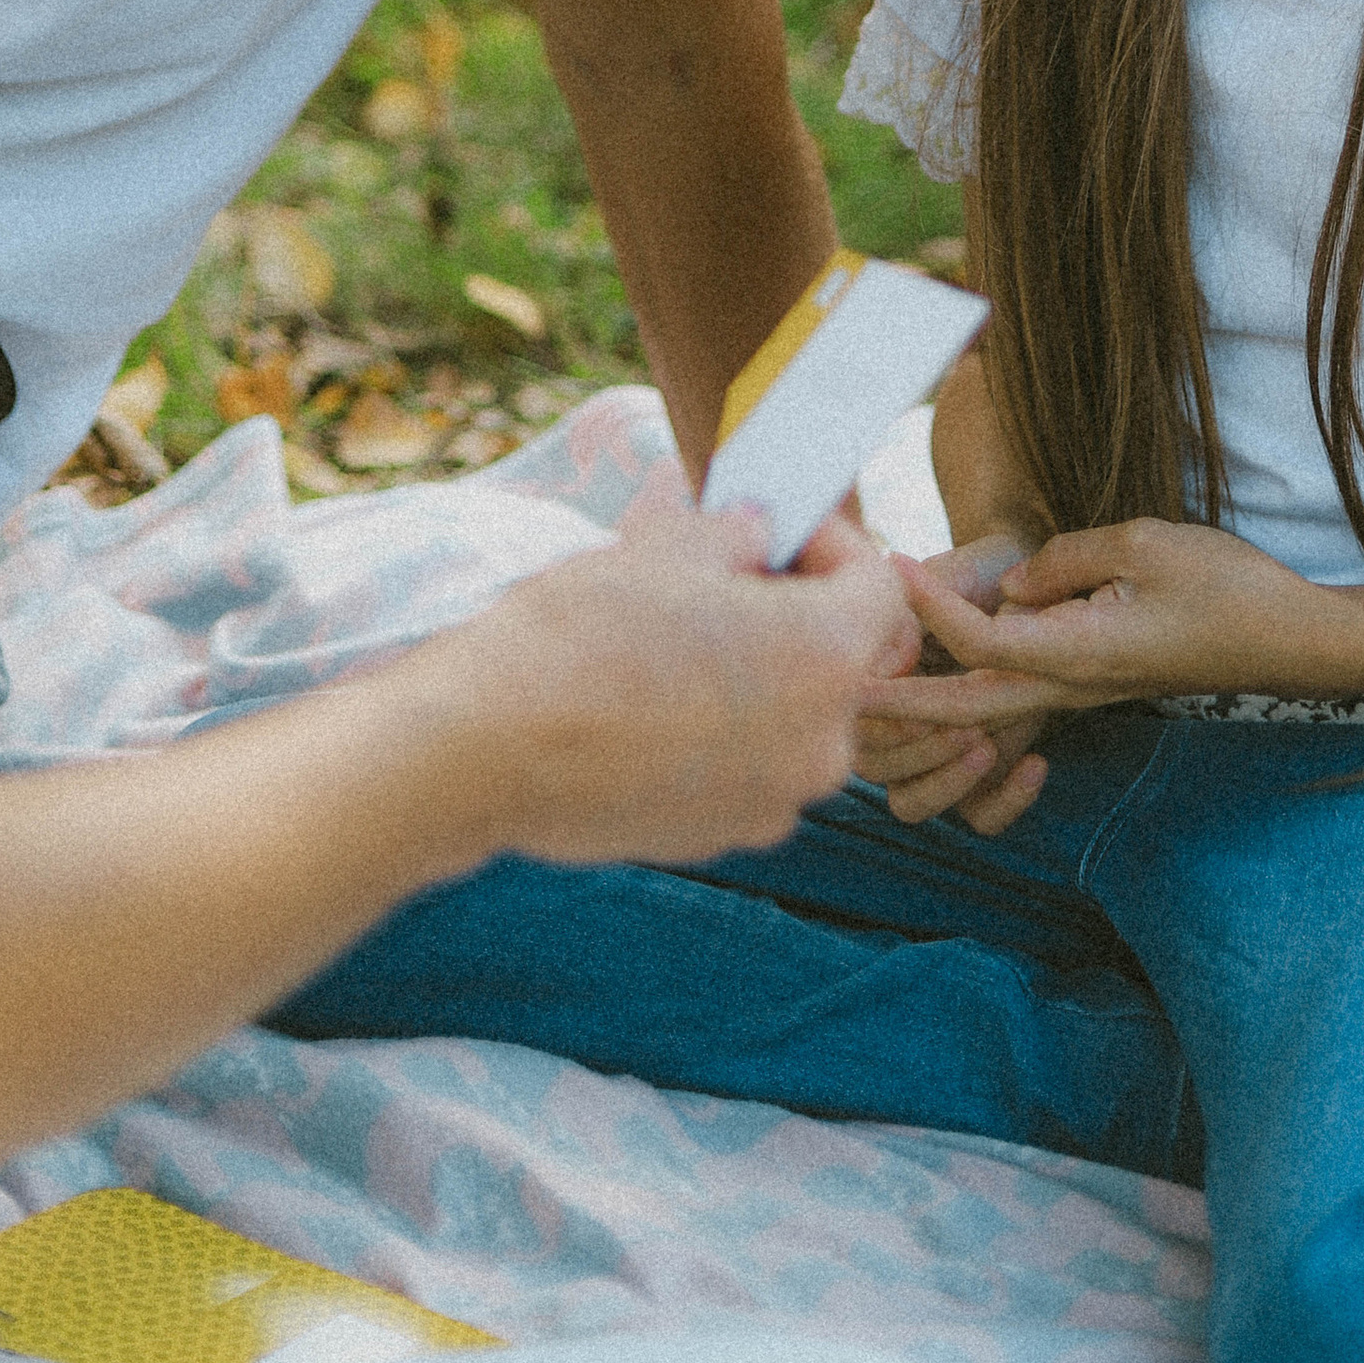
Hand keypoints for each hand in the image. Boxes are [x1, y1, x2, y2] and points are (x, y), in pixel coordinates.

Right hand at [473, 484, 921, 867]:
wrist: (484, 749)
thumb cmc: (579, 635)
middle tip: (722, 572)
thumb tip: (762, 529)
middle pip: (840, 655)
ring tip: (679, 634)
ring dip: (759, 669)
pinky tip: (654, 698)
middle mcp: (821, 743)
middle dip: (793, 606)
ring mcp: (774, 800)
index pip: (878, 585)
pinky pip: (753, 763)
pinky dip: (726, 728)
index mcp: (825, 658)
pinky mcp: (723, 835)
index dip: (831, 541)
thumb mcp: (668, 548)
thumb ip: (739, 532)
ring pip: (795, 712)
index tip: (775, 528)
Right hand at [856, 531, 1052, 835]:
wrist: (1040, 581)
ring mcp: (935, 750)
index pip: (850, 715)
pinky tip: (1036, 762)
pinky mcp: (981, 772)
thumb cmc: (990, 568)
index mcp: (873, 669)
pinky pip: (978, 818)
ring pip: (910, 803)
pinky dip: (1004, 803)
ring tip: (988, 745)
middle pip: (873, 768)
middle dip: (916, 751)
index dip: (877, 712)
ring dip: (943, 782)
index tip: (913, 688)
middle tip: (967, 725)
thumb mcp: (954, 573)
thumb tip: (896, 662)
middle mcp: (895, 719)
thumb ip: (916, 608)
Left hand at [890, 517, 1353, 716]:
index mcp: (1080, 654)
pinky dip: (973, 687)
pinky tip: (948, 668)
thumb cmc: (1225, 587)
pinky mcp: (1094, 683)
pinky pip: (1021, 693)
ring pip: (990, 708)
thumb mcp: (1143, 544)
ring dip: (931, 701)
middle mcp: (1073, 685)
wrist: (1289, 640)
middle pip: (968, 704)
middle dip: (903, 701)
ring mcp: (1084, 691)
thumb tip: (1015, 583)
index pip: (983, 641)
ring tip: (877, 687)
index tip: (894, 563)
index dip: (932, 608)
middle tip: (841, 690)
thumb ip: (1066, 558)